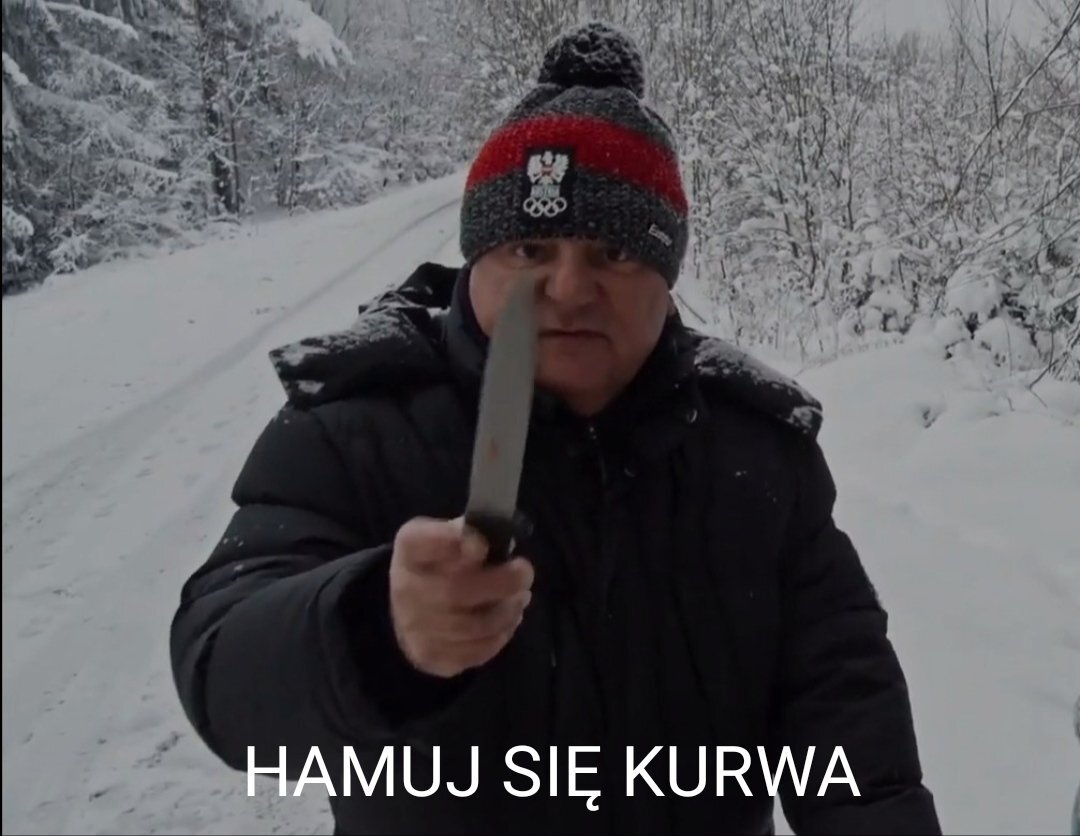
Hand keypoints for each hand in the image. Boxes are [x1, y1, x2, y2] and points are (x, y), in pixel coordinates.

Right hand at [389, 516, 534, 677]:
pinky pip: (477, 651)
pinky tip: (507, 620)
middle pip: (454, 591)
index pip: (419, 541)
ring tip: (520, 597)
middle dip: (500, 583)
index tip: (481, 545)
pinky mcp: (432, 658)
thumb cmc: (440, 565)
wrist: (409, 610)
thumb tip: (485, 540)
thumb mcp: (448, 537)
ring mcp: (415, 628)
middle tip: (524, 572)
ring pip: (474, 626)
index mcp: (410, 549)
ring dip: (507, 611)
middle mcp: (404, 589)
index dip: (450, 541)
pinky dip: (501, 635)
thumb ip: (466, 533)